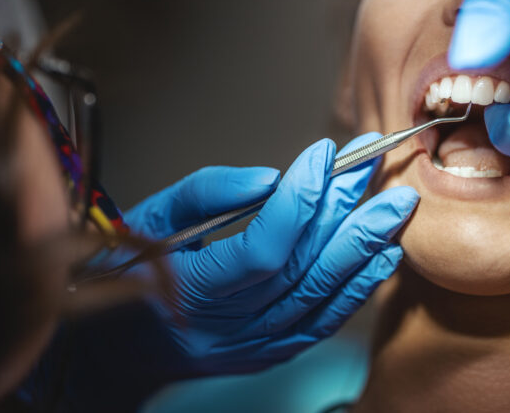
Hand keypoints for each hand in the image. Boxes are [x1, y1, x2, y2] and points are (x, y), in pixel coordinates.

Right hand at [122, 135, 417, 372]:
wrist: (114, 349)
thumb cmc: (126, 272)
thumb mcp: (147, 218)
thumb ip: (207, 193)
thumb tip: (270, 179)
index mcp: (189, 290)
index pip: (263, 248)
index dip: (299, 200)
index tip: (325, 154)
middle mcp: (225, 327)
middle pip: (302, 266)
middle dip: (345, 209)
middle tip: (376, 165)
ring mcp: (251, 347)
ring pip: (320, 296)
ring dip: (364, 246)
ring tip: (395, 205)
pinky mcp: (269, 354)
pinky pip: (324, 323)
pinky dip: (358, 289)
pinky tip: (384, 255)